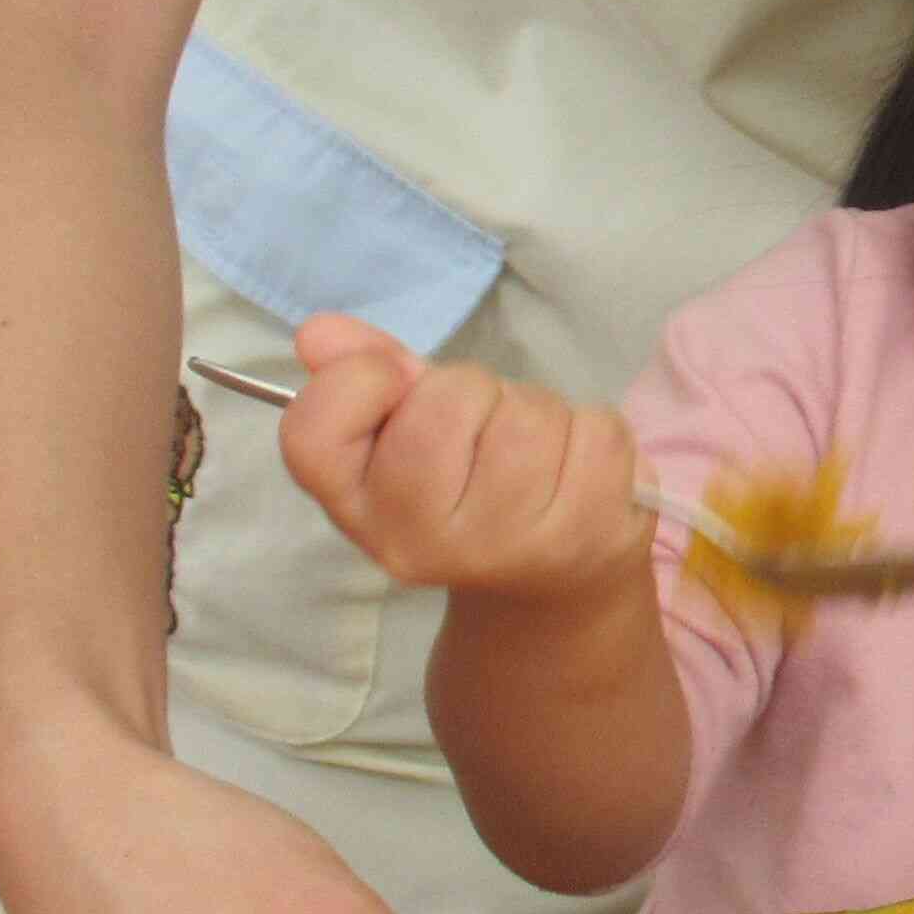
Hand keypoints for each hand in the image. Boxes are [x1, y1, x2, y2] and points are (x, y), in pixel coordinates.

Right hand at [275, 315, 646, 604]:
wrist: (551, 579)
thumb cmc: (467, 482)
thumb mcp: (404, 431)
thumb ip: (362, 374)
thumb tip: (318, 333)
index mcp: (359, 507)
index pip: (315, 432)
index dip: (361, 381)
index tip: (398, 385)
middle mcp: (418, 541)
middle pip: (445, 403)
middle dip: (473, 391)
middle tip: (482, 427)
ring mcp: (504, 546)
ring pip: (528, 415)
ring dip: (539, 411)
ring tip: (534, 452)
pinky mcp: (585, 537)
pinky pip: (598, 431)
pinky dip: (593, 431)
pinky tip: (576, 470)